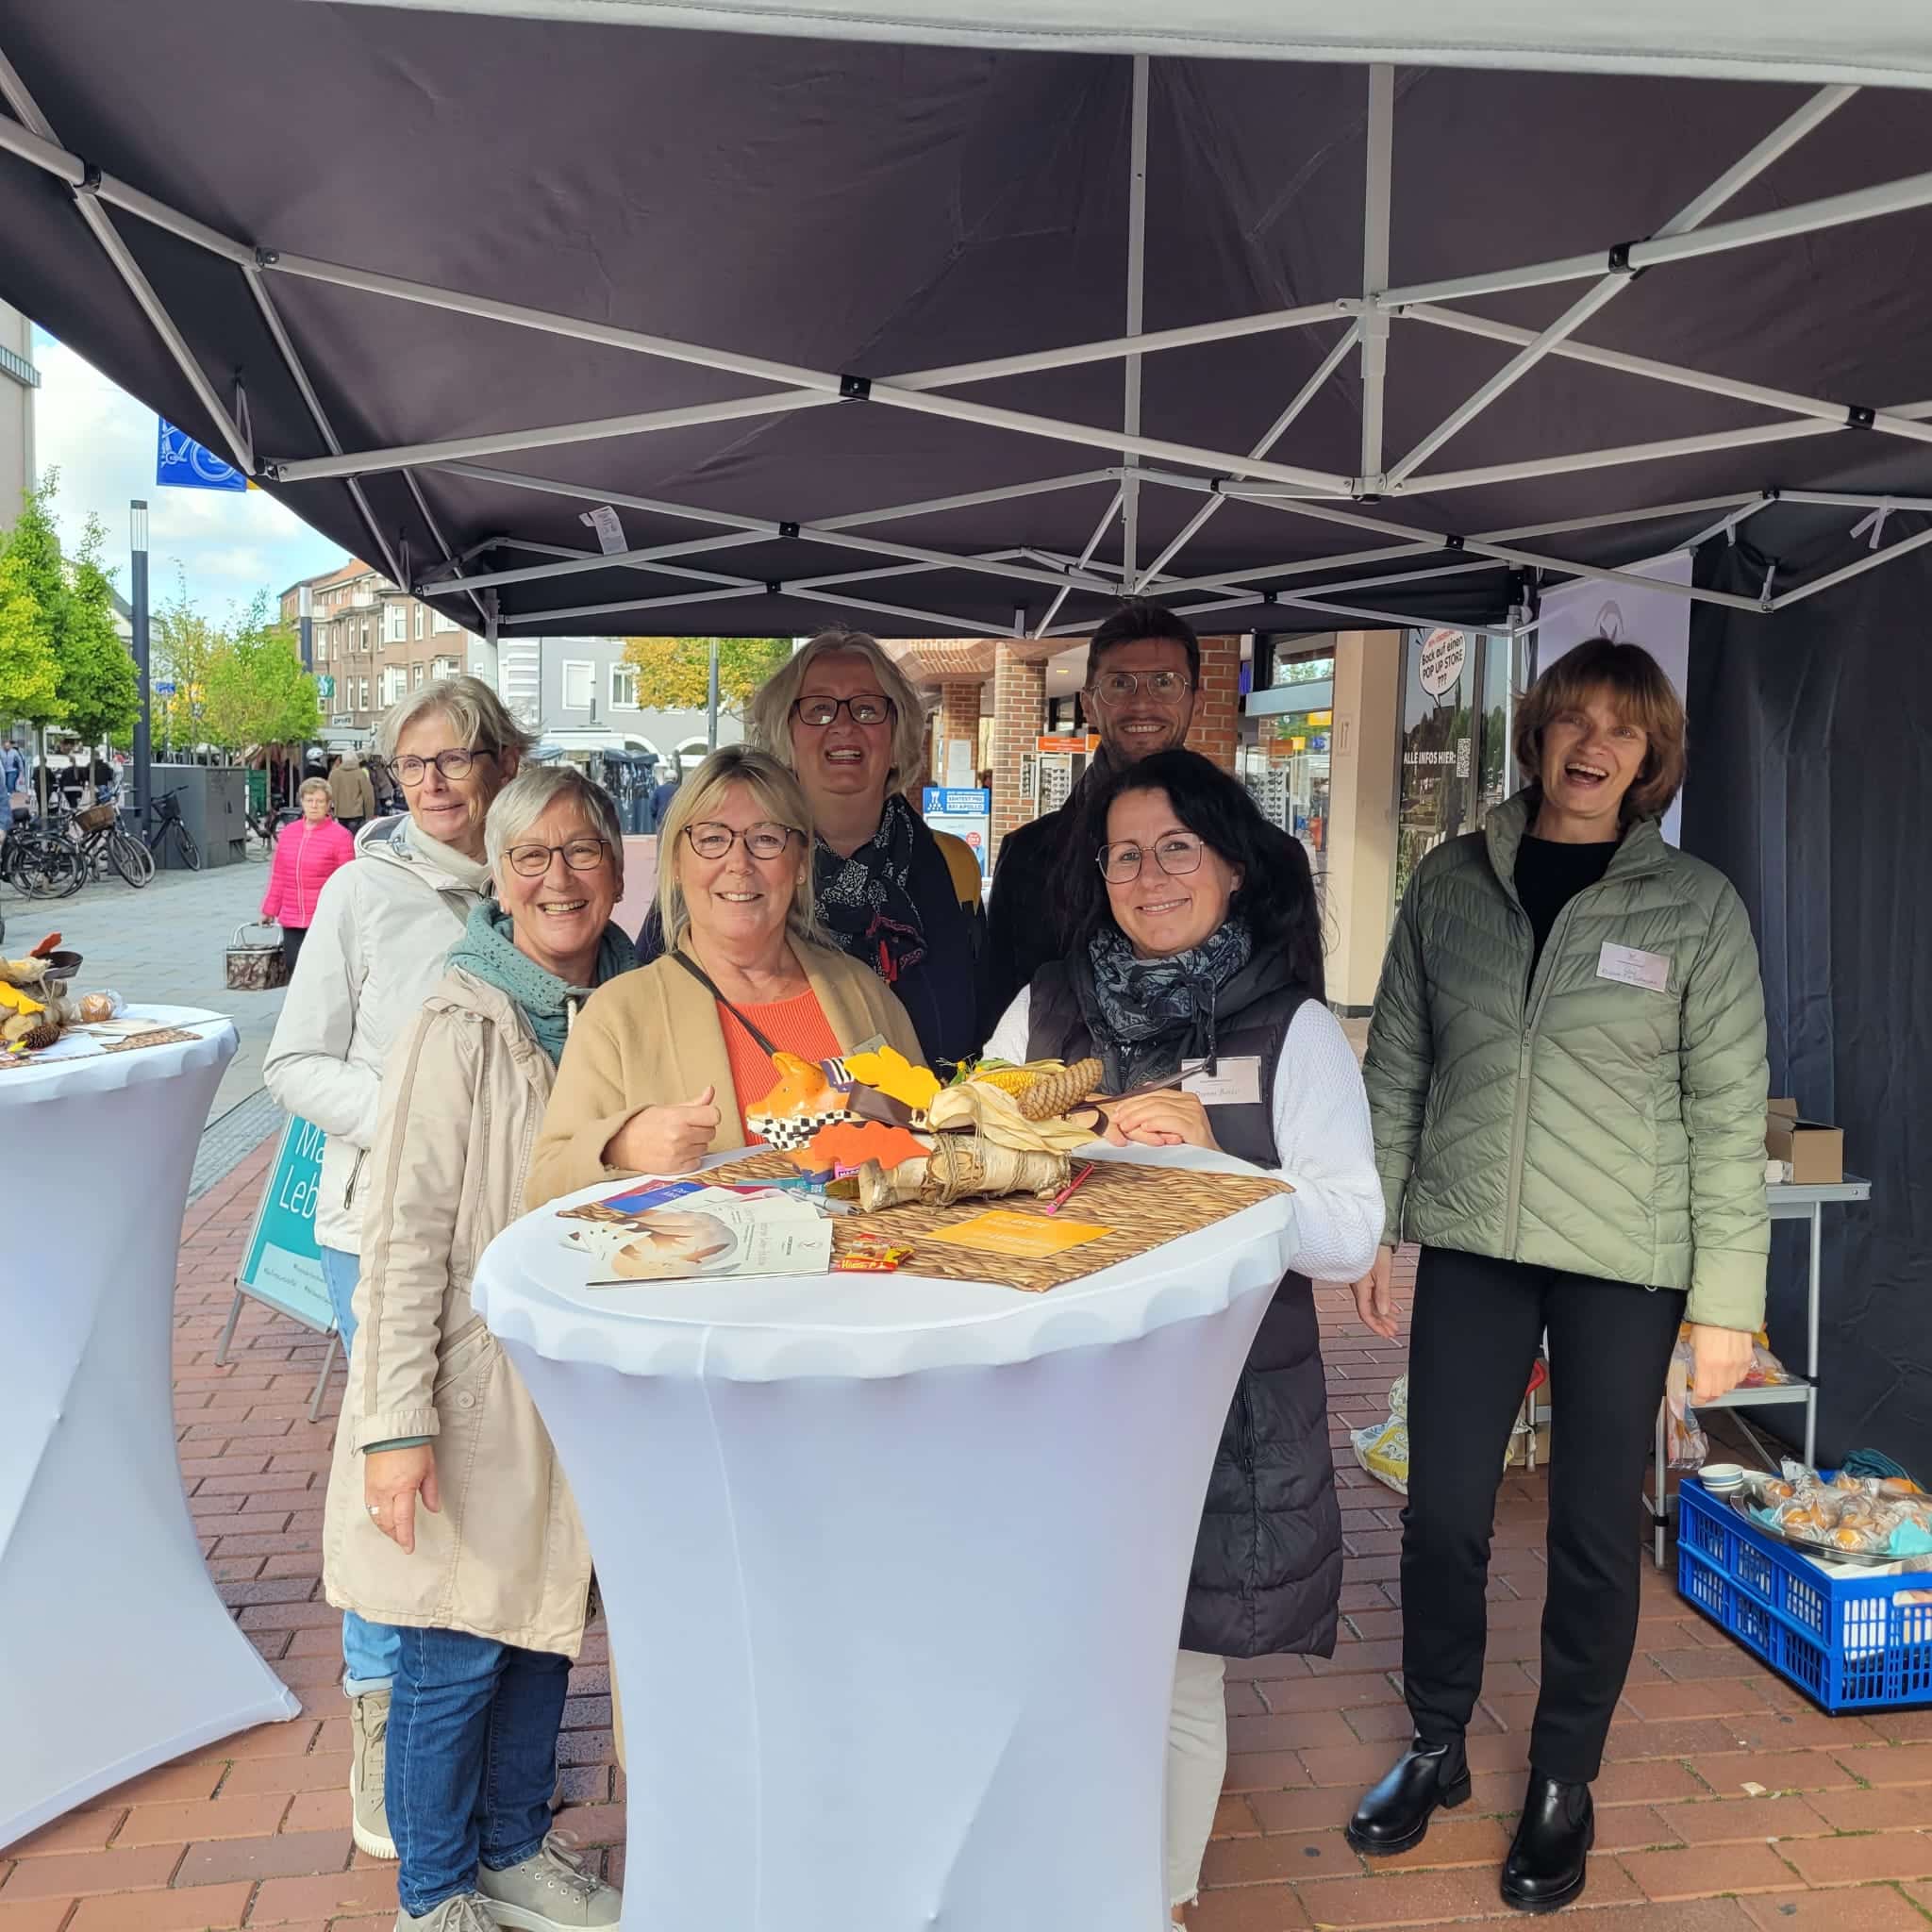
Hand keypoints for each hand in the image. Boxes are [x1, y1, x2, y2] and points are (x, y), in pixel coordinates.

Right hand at [364, 1445, 438, 1553]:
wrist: (391, 1430)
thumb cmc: (412, 1445)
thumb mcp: (429, 1467)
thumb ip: (430, 1491)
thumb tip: (434, 1508)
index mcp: (402, 1487)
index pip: (403, 1520)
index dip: (406, 1537)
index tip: (409, 1547)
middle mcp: (385, 1491)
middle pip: (387, 1523)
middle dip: (395, 1535)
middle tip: (404, 1542)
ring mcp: (373, 1489)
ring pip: (376, 1518)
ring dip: (385, 1529)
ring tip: (395, 1533)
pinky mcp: (367, 1485)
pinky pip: (369, 1508)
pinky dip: (376, 1518)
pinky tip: (383, 1520)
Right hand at [603, 1086, 721, 1173]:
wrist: (622, 1145)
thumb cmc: (643, 1125)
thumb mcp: (667, 1108)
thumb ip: (694, 1103)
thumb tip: (711, 1091)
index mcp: (678, 1117)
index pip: (714, 1116)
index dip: (710, 1115)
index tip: (704, 1116)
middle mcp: (680, 1136)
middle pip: (711, 1132)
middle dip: (702, 1129)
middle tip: (687, 1128)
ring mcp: (678, 1153)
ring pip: (705, 1148)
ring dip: (696, 1144)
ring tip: (679, 1140)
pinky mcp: (676, 1168)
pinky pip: (697, 1162)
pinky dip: (691, 1158)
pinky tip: (678, 1152)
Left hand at [1101, 1089, 1218, 1150]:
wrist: (1211, 1162)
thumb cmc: (1190, 1145)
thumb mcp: (1169, 1125)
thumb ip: (1156, 1112)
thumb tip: (1135, 1101)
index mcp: (1184, 1099)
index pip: (1154, 1093)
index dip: (1133, 1100)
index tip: (1119, 1109)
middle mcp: (1190, 1103)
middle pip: (1155, 1099)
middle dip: (1132, 1109)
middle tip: (1118, 1118)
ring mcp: (1193, 1114)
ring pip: (1159, 1109)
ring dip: (1138, 1116)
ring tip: (1126, 1125)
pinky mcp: (1194, 1127)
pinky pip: (1170, 1121)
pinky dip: (1155, 1123)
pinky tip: (1144, 1127)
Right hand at [1350, 1246, 1399, 1340]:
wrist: (1370, 1231)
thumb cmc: (1375, 1249)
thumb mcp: (1382, 1272)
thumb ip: (1383, 1293)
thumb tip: (1383, 1312)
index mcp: (1360, 1287)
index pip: (1366, 1313)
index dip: (1376, 1326)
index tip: (1387, 1335)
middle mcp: (1359, 1287)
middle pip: (1369, 1310)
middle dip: (1382, 1323)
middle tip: (1393, 1332)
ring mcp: (1361, 1282)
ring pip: (1372, 1303)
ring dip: (1383, 1314)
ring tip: (1394, 1323)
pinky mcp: (1366, 1277)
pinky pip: (1373, 1294)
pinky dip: (1383, 1302)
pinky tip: (1391, 1307)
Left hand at [1688, 1323, 1753, 1403]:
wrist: (1729, 1310)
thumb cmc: (1707, 1323)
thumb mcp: (1693, 1341)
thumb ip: (1697, 1356)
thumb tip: (1698, 1363)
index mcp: (1707, 1364)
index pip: (1705, 1392)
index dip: (1700, 1399)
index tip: (1696, 1400)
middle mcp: (1724, 1368)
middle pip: (1719, 1391)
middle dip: (1710, 1393)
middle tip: (1704, 1391)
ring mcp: (1738, 1364)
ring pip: (1731, 1385)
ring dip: (1722, 1386)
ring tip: (1715, 1381)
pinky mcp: (1748, 1359)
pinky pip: (1741, 1375)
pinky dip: (1734, 1377)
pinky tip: (1728, 1371)